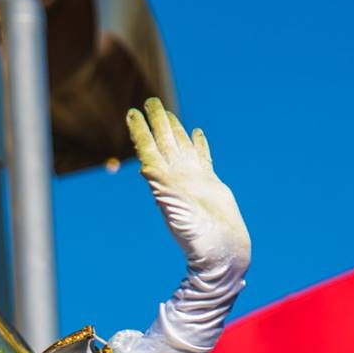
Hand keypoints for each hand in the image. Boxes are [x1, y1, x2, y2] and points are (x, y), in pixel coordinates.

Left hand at [127, 98, 249, 276]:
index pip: (150, 151)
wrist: (221, 251)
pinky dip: (199, 145)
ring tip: (168, 112)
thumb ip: (163, 188)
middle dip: (158, 123)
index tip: (132, 113)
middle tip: (150, 101)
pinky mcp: (211, 185)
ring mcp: (194, 180)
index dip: (141, 132)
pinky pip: (203, 159)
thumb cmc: (199, 237)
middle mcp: (178, 178)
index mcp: (166, 183)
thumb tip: (145, 169)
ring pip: (183, 148)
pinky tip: (197, 133)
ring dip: (175, 130)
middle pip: (166, 143)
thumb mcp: (177, 211)